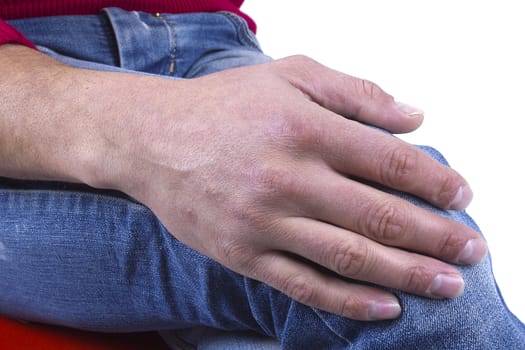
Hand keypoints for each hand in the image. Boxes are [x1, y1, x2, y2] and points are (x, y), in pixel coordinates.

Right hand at [92, 56, 485, 320]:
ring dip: (406, 273)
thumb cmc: (222, 106)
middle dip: (435, 235)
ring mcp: (263, 223)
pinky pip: (303, 285)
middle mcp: (286, 178)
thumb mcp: (289, 76)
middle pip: (378, 214)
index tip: (462, 196)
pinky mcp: (243, 254)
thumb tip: (413, 117)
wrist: (152, 139)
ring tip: (446, 284)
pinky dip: (348, 301)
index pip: (387, 160)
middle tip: (471, 249)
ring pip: (348, 256)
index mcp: (302, 128)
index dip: (433, 181)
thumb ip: (356, 93)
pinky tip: (385, 306)